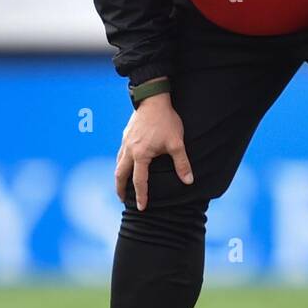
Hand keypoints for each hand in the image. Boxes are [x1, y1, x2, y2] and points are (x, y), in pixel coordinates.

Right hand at [116, 90, 192, 210]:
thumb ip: (182, 163)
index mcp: (141, 155)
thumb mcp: (177, 143)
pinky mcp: (126, 135)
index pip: (139, 181)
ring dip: (119, 176)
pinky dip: (121, 164)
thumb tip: (188, 181)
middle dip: (120, 189)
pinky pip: (120, 154)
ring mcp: (125, 142)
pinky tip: (126, 164)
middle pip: (120, 174)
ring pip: (118, 163)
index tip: (141, 207)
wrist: (154, 99)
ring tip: (122, 185)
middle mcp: (129, 150)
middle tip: (123, 199)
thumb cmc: (166, 121)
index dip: (141, 195)